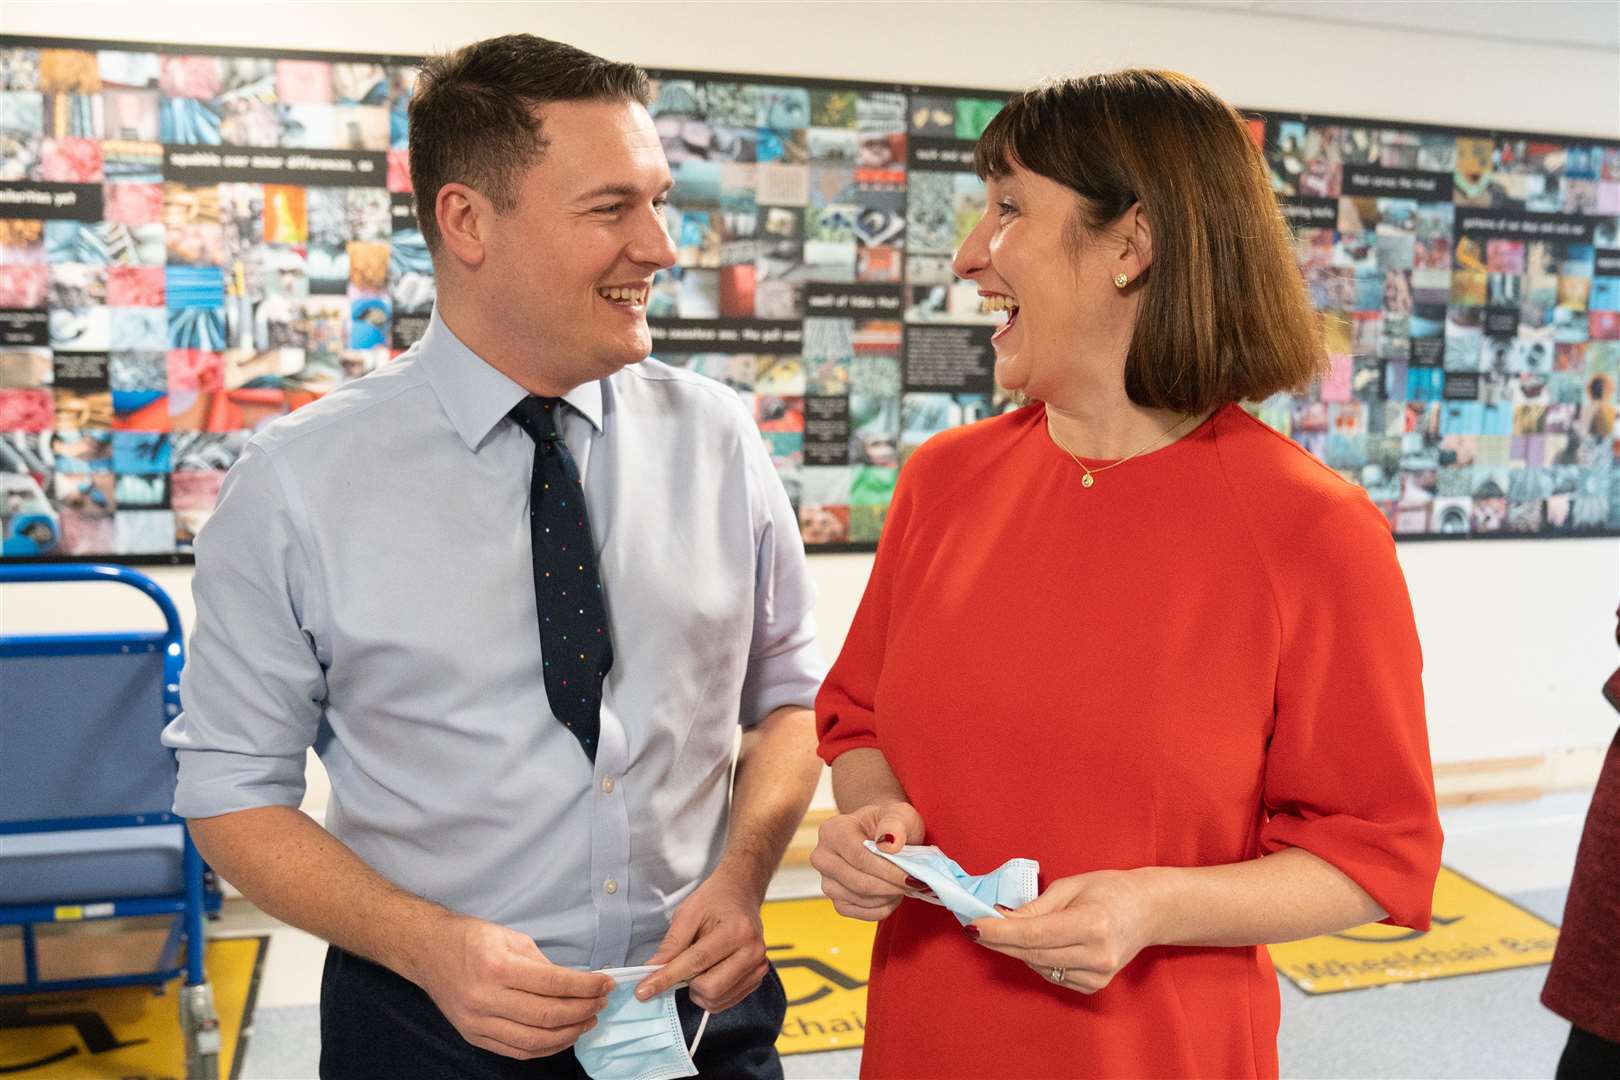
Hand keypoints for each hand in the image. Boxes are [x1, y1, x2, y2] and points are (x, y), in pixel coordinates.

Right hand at [410, 913, 613, 1058]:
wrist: (428, 951)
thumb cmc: (471, 939)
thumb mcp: (511, 938)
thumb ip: (542, 964)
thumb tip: (575, 983)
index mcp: (498, 967)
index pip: (554, 984)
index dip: (586, 986)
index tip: (605, 984)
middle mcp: (486, 998)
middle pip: (548, 1015)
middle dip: (582, 1010)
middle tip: (601, 1002)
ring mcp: (478, 1022)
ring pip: (535, 1040)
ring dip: (569, 1033)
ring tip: (588, 1021)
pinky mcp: (474, 1036)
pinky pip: (517, 1050)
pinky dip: (545, 1048)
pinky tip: (563, 1036)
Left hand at [634, 868, 767, 1010]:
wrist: (740, 895)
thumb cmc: (715, 900)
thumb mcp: (688, 913)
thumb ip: (671, 944)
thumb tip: (652, 970)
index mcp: (736, 930)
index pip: (696, 962)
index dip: (667, 977)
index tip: (643, 990)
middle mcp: (752, 952)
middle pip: (710, 988)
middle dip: (687, 982)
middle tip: (681, 964)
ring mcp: (758, 968)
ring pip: (716, 1000)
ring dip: (697, 990)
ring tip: (698, 965)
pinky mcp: (756, 979)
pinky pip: (724, 1002)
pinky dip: (709, 994)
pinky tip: (708, 973)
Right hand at [808, 801, 925, 920]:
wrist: (885, 838)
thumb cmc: (891, 824)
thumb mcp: (899, 814)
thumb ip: (895, 823)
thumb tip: (888, 843)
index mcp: (832, 830)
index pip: (859, 857)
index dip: (888, 870)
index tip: (913, 876)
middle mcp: (822, 857)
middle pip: (859, 883)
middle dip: (891, 886)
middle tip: (914, 883)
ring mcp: (827, 882)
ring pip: (861, 899)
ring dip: (889, 896)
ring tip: (904, 883)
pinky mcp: (837, 901)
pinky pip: (861, 913)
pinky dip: (883, 907)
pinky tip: (893, 894)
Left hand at [968, 869, 1158, 994]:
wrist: (1149, 911)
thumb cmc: (1111, 890)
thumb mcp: (1071, 886)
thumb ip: (1036, 907)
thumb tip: (1001, 918)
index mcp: (1092, 925)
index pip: (1034, 934)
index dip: (1000, 932)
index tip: (974, 926)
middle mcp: (1096, 955)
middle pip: (1032, 954)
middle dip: (1000, 941)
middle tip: (978, 927)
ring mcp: (1098, 975)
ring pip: (1038, 966)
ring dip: (1017, 949)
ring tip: (1010, 930)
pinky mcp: (1095, 986)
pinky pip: (1052, 974)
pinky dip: (1038, 959)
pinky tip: (1041, 944)